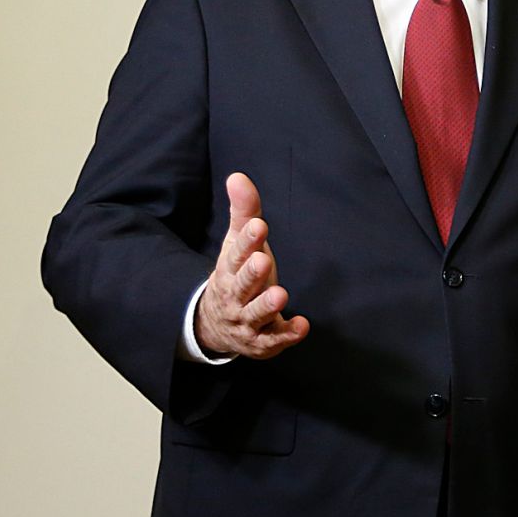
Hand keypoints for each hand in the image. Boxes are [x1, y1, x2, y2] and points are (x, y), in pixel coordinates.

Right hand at [194, 172, 309, 359]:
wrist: (215, 325)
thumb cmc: (235, 275)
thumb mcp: (238, 243)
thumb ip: (244, 212)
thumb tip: (238, 176)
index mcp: (229, 269)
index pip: (236, 253)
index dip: (247, 241)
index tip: (259, 225)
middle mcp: (235, 295)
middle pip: (242, 285)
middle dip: (252, 274)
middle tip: (263, 260)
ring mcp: (247, 320)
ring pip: (255, 314)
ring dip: (267, 305)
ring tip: (281, 294)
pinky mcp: (263, 340)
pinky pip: (274, 339)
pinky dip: (287, 334)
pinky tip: (302, 325)